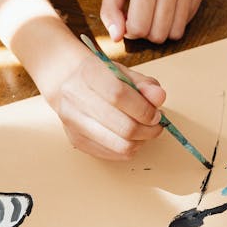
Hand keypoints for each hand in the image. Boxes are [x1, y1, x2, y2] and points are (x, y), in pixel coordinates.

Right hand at [39, 41, 167, 160]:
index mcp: (89, 73)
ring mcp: (73, 122)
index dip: (143, 109)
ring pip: (119, 145)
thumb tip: (159, 97)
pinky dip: (128, 149)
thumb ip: (145, 85)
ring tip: (145, 131)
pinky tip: (131, 138)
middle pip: (122, 126)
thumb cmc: (101, 77)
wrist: (68, 83)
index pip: (119, 95)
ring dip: (141, 142)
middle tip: (156, 125)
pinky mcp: (76, 140)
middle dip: (148, 130)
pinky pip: (111, 154)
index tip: (156, 113)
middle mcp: (75, 97)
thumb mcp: (125, 72)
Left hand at [101, 0, 206, 43]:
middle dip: (146, 32)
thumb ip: (109, 12)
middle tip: (140, 16)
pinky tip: (166, 4)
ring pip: (176, 32)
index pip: (139, 28)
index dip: (129, 30)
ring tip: (153, 12)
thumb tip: (117, 37)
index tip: (128, 18)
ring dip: (162, 28)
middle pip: (159, 34)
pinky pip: (187, 21)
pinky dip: (175, 19)